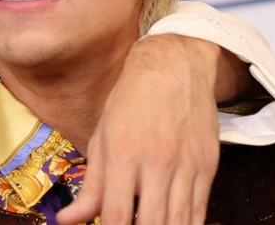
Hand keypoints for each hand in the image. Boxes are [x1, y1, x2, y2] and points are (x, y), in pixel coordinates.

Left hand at [56, 34, 221, 224]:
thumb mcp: (101, 137)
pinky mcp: (208, 167)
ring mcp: (186, 166)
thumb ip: (89, 184)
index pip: (116, 214)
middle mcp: (156, 162)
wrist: (174, 66)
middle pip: (151, 224)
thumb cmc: (132, 99)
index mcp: (123, 153)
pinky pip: (200, 212)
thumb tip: (67, 220)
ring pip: (179, 222)